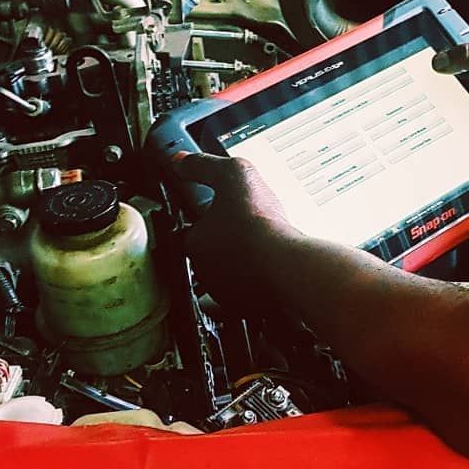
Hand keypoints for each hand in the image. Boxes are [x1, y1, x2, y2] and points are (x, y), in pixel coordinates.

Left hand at [175, 153, 293, 308]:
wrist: (287, 265)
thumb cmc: (259, 225)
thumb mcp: (233, 175)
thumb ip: (205, 166)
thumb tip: (181, 161)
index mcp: (195, 241)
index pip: (190, 227)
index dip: (206, 216)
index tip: (222, 209)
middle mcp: (205, 271)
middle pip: (210, 252)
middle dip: (225, 239)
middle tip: (247, 224)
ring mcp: (227, 292)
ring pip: (230, 273)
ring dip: (242, 260)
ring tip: (263, 244)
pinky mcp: (249, 307)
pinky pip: (249, 293)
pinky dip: (258, 281)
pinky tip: (272, 266)